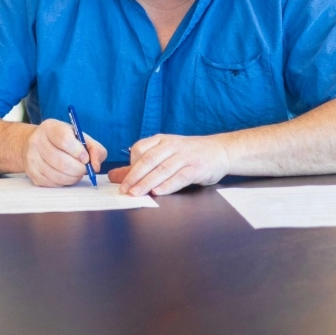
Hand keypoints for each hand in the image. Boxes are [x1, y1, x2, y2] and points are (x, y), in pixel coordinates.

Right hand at [21, 119, 107, 186]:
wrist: (37, 145)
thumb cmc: (63, 141)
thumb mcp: (79, 137)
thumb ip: (94, 148)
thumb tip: (96, 166)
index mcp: (50, 127)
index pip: (64, 139)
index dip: (78, 151)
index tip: (85, 158)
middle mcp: (37, 141)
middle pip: (61, 161)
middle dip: (79, 169)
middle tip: (84, 169)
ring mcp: (32, 158)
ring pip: (57, 175)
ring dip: (73, 177)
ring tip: (76, 172)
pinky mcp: (32, 174)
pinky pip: (52, 183)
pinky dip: (64, 182)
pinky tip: (66, 175)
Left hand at [108, 134, 229, 195]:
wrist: (221, 150)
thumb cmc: (190, 154)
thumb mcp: (165, 155)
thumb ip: (139, 166)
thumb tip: (114, 176)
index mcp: (161, 141)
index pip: (139, 149)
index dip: (130, 165)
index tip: (123, 180)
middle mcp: (172, 146)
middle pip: (148, 160)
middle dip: (134, 176)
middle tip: (124, 190)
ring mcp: (185, 156)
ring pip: (162, 169)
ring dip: (147, 182)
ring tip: (136, 193)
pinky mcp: (197, 167)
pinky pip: (180, 176)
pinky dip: (168, 185)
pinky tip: (158, 192)